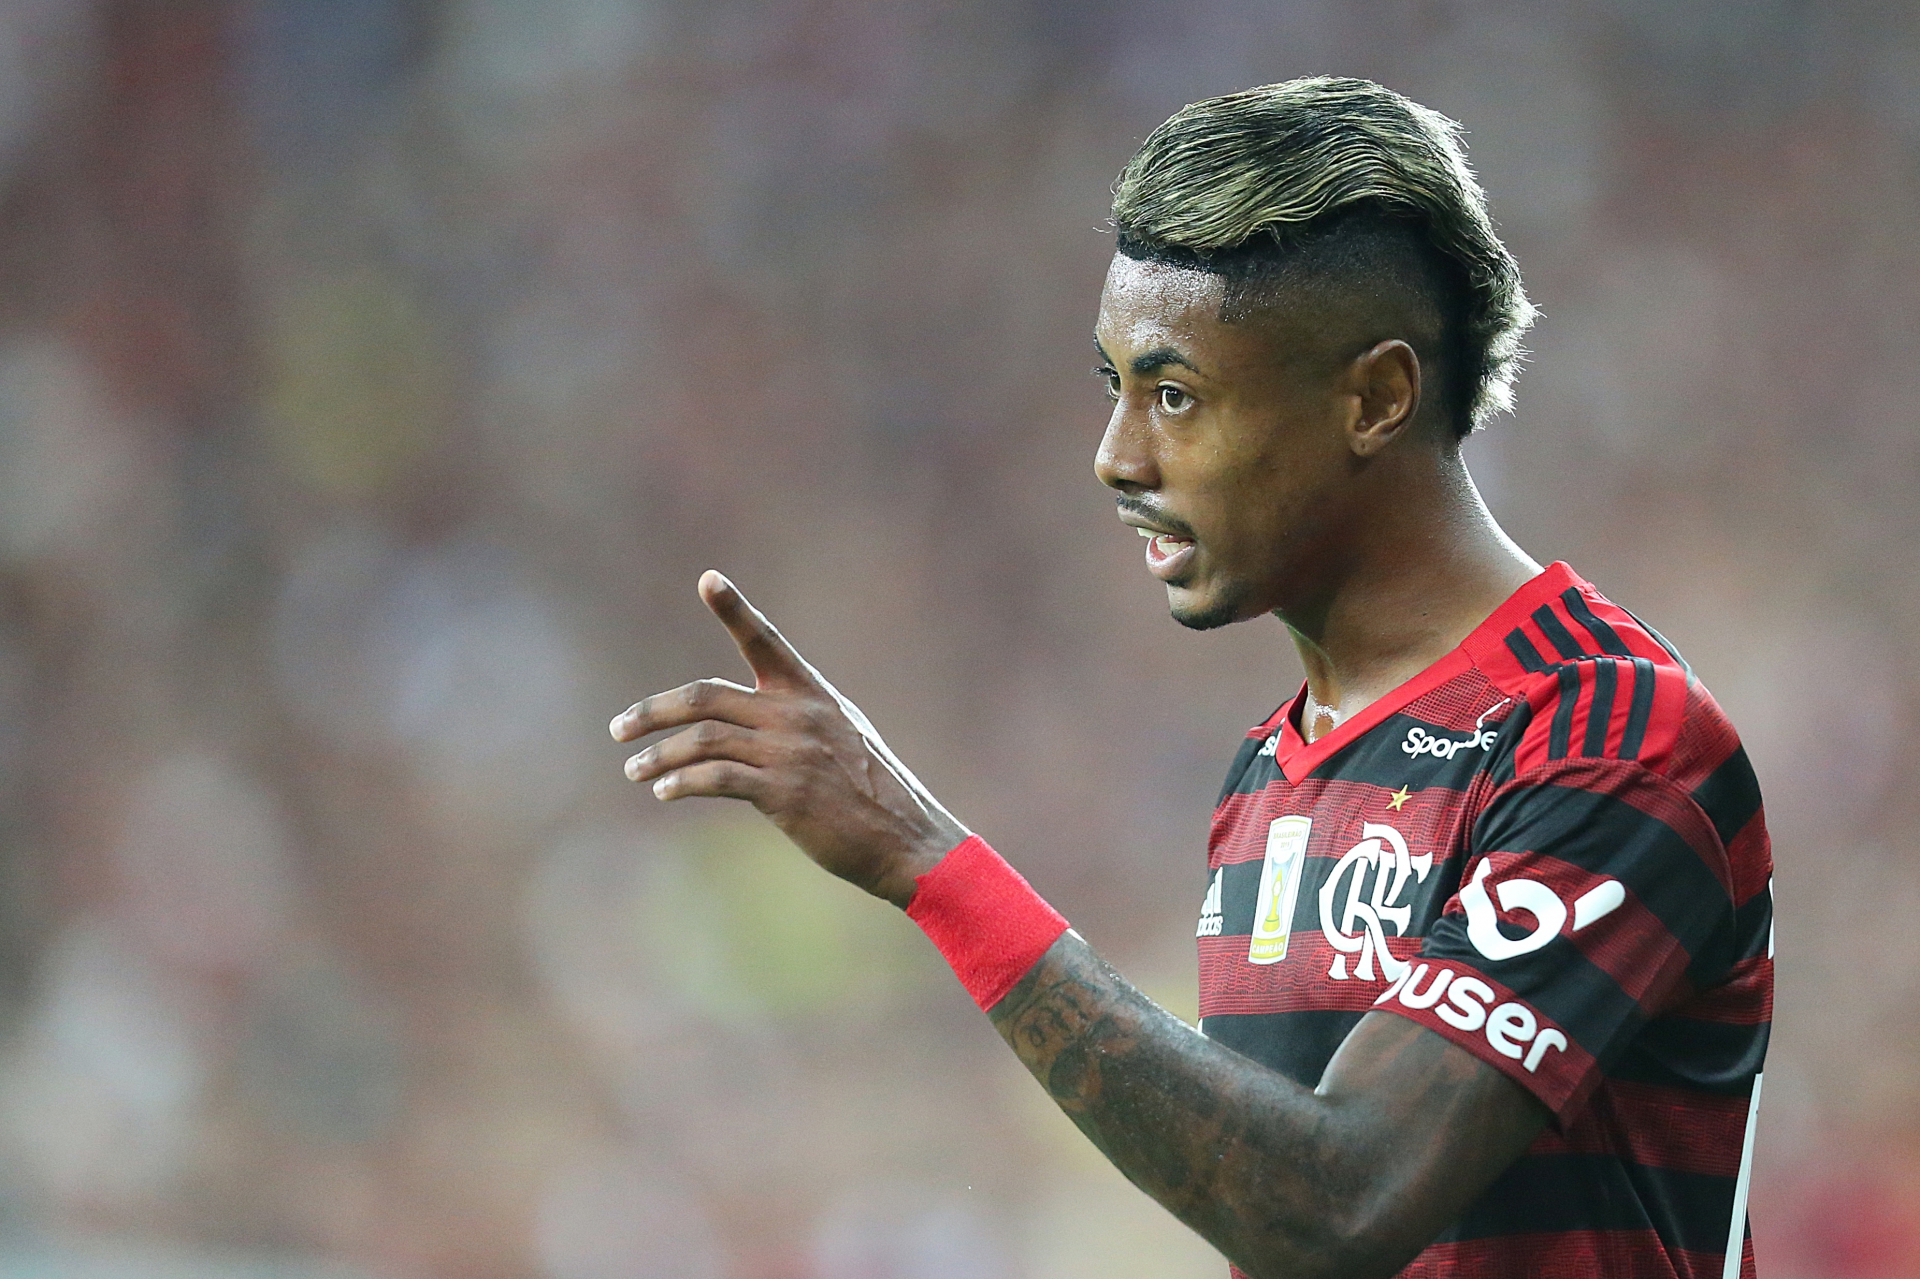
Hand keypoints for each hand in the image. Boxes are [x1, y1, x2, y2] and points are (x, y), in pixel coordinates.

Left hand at [610, 571, 969, 907]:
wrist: (907, 841)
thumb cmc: (873, 795)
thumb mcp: (842, 738)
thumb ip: (795, 721)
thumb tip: (743, 725)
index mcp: (812, 693)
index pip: (766, 640)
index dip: (735, 608)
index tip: (708, 579)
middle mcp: (797, 714)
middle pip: (705, 696)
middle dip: (653, 710)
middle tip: (619, 728)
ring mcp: (789, 753)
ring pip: (701, 738)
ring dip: (657, 755)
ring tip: (633, 770)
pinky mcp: (783, 793)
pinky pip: (716, 778)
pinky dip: (682, 783)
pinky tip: (664, 792)